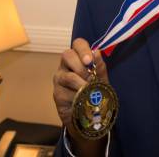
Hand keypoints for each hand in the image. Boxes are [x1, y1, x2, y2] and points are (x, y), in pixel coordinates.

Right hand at [53, 38, 108, 153]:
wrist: (87, 114)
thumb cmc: (94, 91)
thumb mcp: (101, 79)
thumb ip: (100, 67)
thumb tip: (97, 53)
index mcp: (78, 58)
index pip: (78, 44)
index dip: (83, 49)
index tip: (89, 60)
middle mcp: (66, 66)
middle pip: (67, 55)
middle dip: (80, 65)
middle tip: (90, 77)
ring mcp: (59, 79)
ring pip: (67, 76)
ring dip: (81, 83)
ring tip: (90, 90)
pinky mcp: (57, 94)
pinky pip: (66, 93)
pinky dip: (77, 97)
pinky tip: (82, 101)